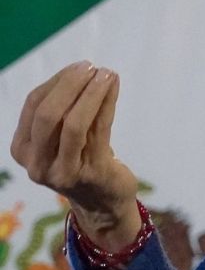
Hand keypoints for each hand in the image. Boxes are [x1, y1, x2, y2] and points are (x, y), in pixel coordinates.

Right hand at [10, 61, 141, 249]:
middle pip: (48, 114)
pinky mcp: (92, 173)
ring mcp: (63, 171)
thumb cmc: (82, 160)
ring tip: (107, 74)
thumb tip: (80, 72)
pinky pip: (99, 130)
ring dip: (91, 93)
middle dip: (71, 84)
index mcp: (23, 149)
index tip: (80, 67)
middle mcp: (37, 163)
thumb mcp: (63, 138)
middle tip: (92, 67)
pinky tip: (115, 87)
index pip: (34, 105)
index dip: (57, 81)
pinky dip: (107, 103)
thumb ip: (63, 110)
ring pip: (73, 123)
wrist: (103, 202)